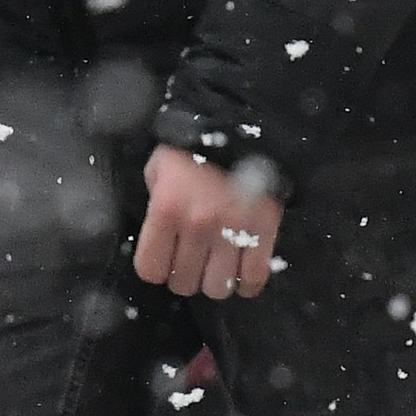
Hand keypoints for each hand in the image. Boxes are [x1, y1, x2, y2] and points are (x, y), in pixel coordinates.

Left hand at [133, 143, 283, 300]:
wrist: (241, 126)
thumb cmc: (192, 149)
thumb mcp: (159, 168)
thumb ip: (154, 202)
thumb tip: (159, 235)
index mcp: (166, 209)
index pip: (150, 270)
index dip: (156, 267)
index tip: (164, 258)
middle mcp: (198, 225)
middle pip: (184, 283)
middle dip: (185, 275)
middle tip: (192, 259)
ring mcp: (233, 230)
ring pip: (217, 288)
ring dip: (215, 281)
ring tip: (216, 265)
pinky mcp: (265, 231)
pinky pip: (254, 279)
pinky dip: (247, 283)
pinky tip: (241, 271)